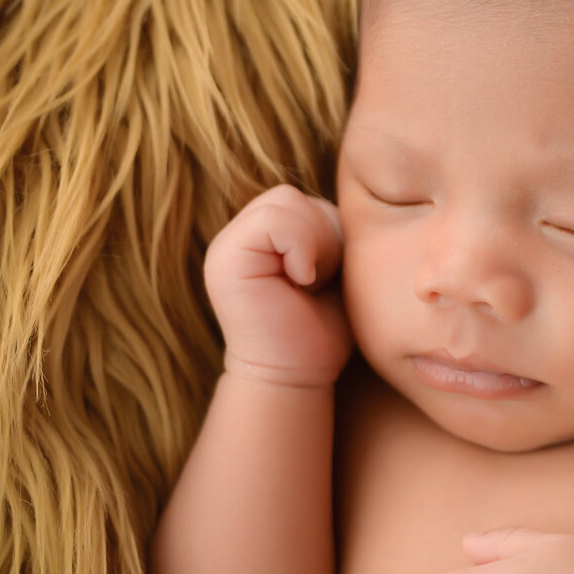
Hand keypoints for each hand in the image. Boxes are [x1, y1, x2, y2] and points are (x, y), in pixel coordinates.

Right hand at [204, 184, 349, 385]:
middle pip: (293, 197)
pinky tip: (302, 282)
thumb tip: (348, 201)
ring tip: (310, 283)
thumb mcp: (332, 268)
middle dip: (323, 237)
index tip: (326, 276)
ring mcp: (226, 247)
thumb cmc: (319, 331)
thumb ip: (324, 232)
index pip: (300, 200)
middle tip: (319, 281)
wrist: (296, 377)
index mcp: (260, 237)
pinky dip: (302, 249)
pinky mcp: (224, 260)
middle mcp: (237, 236)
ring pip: (285, 203)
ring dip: (314, 244)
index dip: (327, 231)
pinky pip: (273, 221)